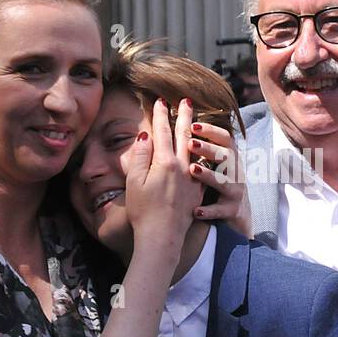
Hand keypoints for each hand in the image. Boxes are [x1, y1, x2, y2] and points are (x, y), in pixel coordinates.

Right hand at [126, 99, 202, 249]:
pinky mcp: (197, 191)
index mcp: (165, 163)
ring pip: (195, 149)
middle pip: (183, 135)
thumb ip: (140, 156)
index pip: (162, 132)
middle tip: (186, 100)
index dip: (161, 115)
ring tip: (196, 120)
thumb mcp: (134, 182)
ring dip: (195, 132)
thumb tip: (145, 135)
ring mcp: (192, 179)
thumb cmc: (143, 211)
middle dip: (184, 116)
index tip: (160, 100)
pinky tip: (203, 150)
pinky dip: (202, 153)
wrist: (162, 236)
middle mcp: (182, 167)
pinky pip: (202, 165)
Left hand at [188, 121, 250, 236]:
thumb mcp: (216, 165)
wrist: (238, 216)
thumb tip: (183, 126)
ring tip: (192, 170)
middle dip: (209, 149)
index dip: (211, 131)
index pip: (225, 139)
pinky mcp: (232, 210)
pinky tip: (196, 210)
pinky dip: (209, 210)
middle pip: (226, 157)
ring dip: (208, 175)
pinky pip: (221, 210)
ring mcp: (235, 192)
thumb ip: (204, 149)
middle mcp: (235, 172)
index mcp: (230, 159)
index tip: (193, 125)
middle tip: (190, 143)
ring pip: (224, 182)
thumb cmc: (220, 185)